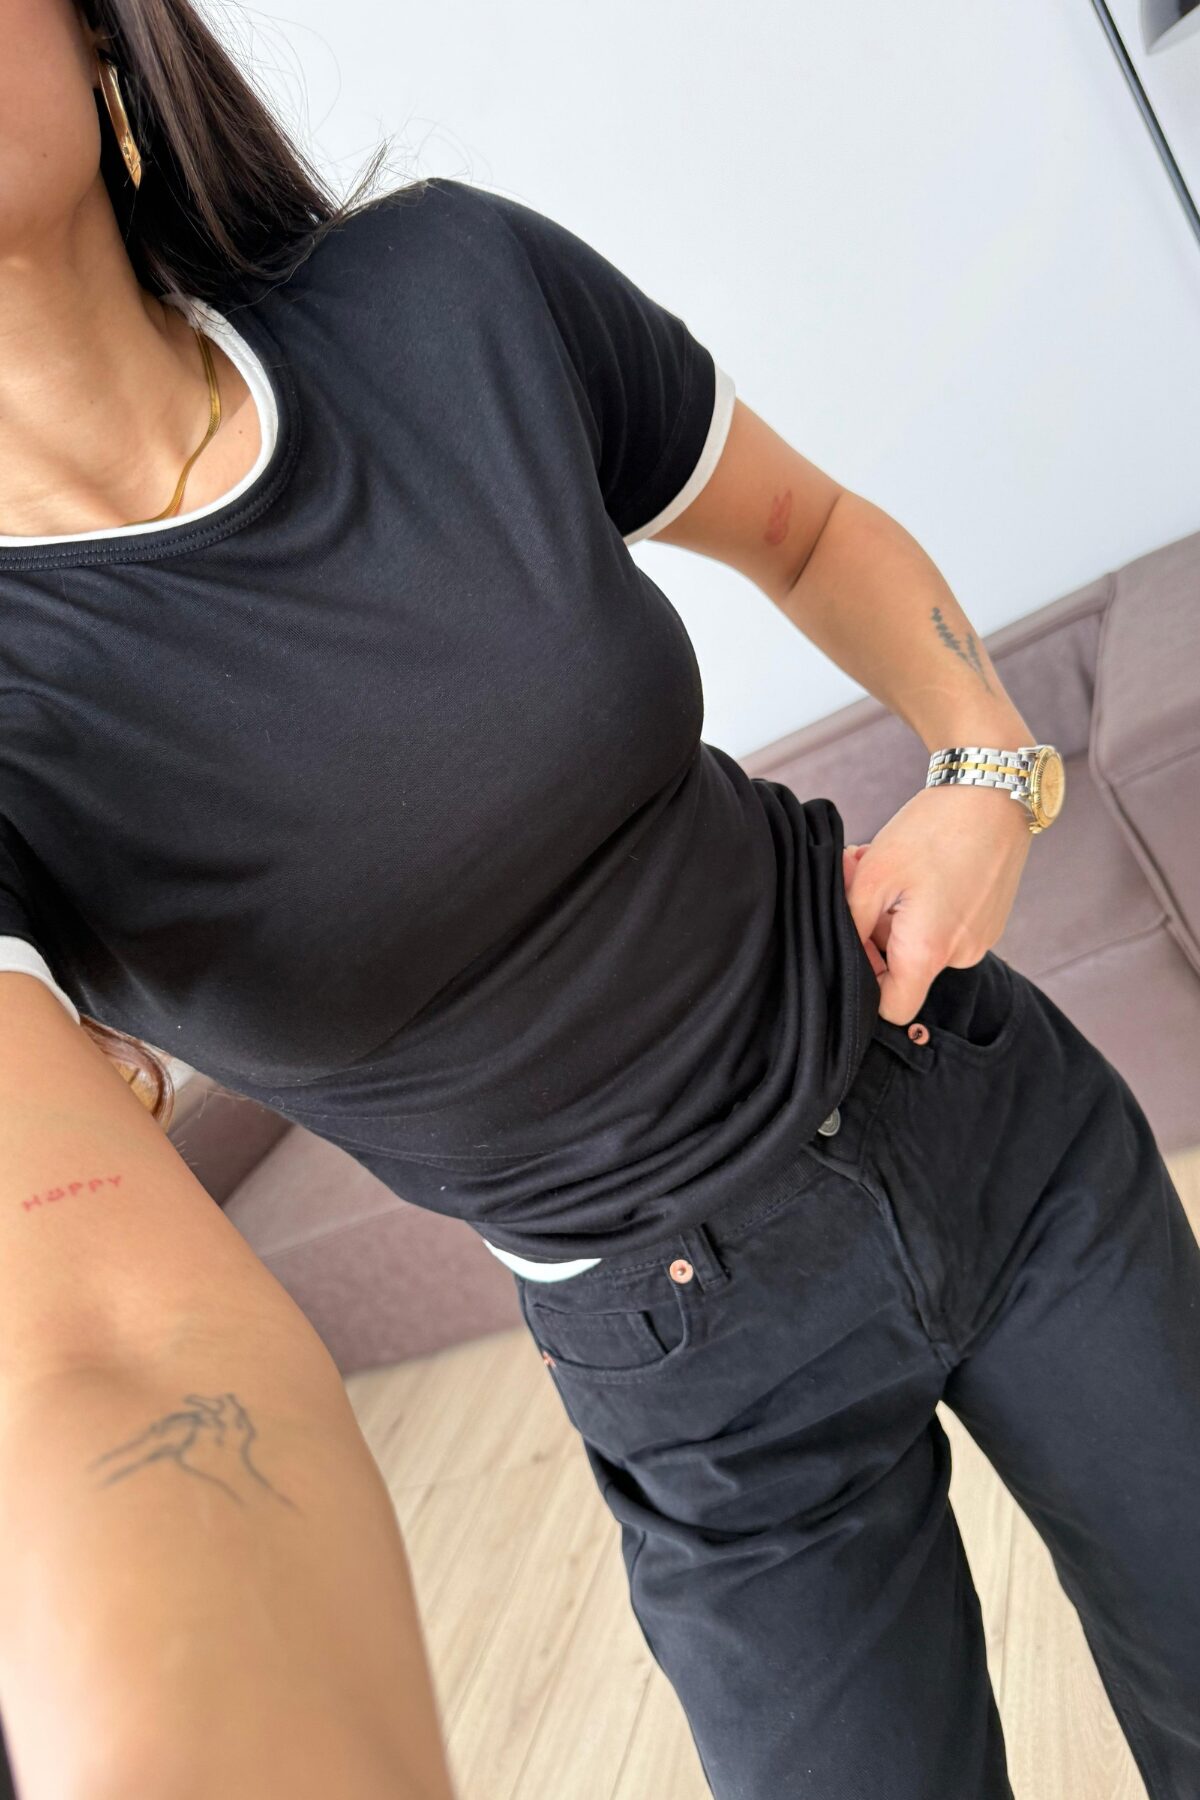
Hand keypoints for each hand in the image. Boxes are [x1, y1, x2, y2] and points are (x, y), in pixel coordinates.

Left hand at [841, 784, 1032, 1024]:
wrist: (993, 792)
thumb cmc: (932, 830)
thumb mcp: (873, 875)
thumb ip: (851, 925)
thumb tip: (840, 951)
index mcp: (929, 951)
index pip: (893, 1009)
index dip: (865, 988)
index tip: (854, 946)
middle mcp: (961, 955)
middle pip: (904, 970)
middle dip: (875, 932)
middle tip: (860, 884)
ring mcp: (980, 938)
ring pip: (922, 942)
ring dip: (895, 913)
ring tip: (886, 867)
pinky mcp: (989, 919)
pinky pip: (945, 926)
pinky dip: (922, 905)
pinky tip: (914, 868)